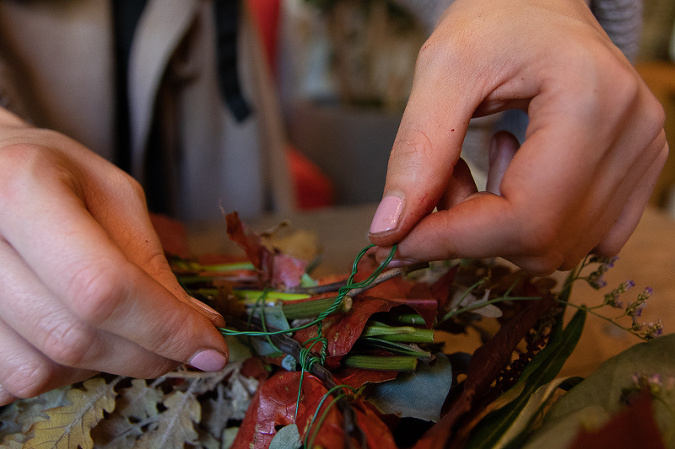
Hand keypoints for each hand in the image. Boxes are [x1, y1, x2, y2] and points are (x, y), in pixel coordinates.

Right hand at [0, 109, 227, 405]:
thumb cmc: (54, 177)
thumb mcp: (113, 195)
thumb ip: (151, 260)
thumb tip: (200, 326)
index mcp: (24, 190)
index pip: (102, 286)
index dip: (165, 327)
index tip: (210, 348)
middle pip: (74, 337)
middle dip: (146, 354)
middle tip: (179, 346)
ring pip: (40, 370)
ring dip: (99, 363)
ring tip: (114, 325)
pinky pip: (9, 382)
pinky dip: (55, 370)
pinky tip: (67, 330)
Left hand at [369, 0, 667, 274]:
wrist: (538, 5)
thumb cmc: (494, 20)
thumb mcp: (443, 68)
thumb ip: (417, 149)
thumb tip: (392, 229)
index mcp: (590, 101)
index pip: (527, 217)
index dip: (456, 240)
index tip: (401, 240)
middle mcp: (633, 135)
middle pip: (542, 241)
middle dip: (473, 228)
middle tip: (445, 177)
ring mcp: (642, 156)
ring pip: (555, 247)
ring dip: (496, 226)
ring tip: (480, 164)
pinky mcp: (638, 171)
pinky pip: (577, 236)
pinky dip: (529, 225)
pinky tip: (515, 174)